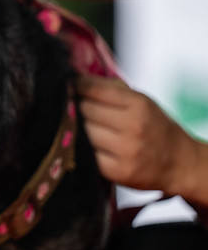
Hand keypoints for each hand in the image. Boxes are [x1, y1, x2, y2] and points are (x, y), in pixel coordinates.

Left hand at [77, 75, 203, 196]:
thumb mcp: (141, 101)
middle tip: (74, 106)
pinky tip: (86, 143)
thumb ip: (110, 88)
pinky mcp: (117, 172)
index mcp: (138, 105)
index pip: (93, 89)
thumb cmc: (153, 126)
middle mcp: (133, 127)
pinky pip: (86, 154)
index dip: (77, 85)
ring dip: (77, 127)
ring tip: (81, 125)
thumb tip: (75, 77)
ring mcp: (125, 151)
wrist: (179, 163)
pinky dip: (82, 148)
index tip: (70, 85)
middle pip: (84, 110)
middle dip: (76, 106)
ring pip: (82, 132)